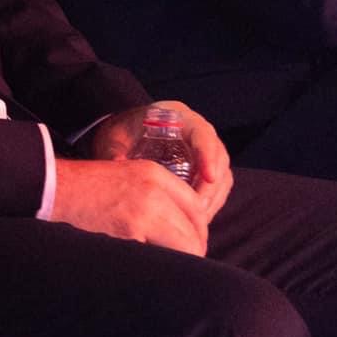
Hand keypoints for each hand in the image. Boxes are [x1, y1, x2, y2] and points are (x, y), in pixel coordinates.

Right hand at [50, 158, 209, 255]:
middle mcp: (153, 191)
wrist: (51, 188)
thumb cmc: (86, 187)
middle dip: (194, 250)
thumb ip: (156, 194)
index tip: (194, 243)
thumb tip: (182, 226)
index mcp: (154, 173)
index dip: (200, 230)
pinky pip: (160, 259)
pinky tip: (149, 268)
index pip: (197, 207)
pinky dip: (160, 267)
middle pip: (195, 230)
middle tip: (185, 263)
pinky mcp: (128, 235)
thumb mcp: (126, 175)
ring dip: (182, 261)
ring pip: (184, 247)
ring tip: (171, 270)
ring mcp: (142, 214)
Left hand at [86, 100, 232, 220]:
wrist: (126, 133)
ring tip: (196, 219)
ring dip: (212, 198)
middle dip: (211, 185)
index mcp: (177, 117)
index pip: (202, 133)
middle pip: (219, 157)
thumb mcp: (115, 138)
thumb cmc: (122, 132)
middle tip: (197, 210)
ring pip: (222, 175)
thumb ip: (115, 151)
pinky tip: (195, 218)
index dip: (208, 154)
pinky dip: (210, 203)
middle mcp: (196, 132)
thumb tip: (118, 166)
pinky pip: (218, 187)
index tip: (209, 176)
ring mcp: (204, 151)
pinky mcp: (205, 169)